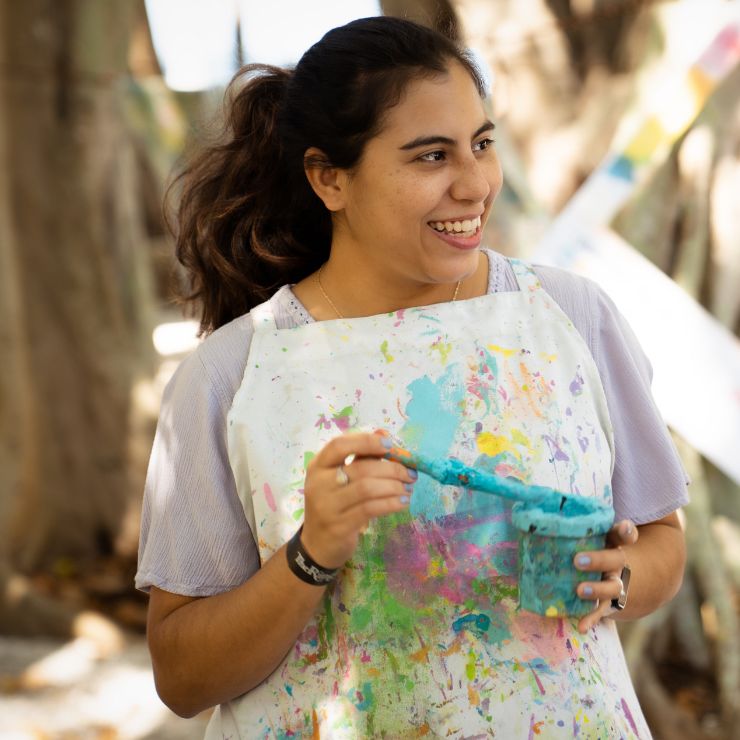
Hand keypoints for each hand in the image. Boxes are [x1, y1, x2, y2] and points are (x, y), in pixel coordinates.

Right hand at [300, 432, 414, 569]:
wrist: (317, 544)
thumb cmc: (334, 504)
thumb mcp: (341, 478)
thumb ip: (361, 455)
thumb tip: (383, 434)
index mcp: (319, 466)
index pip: (339, 445)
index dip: (366, 441)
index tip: (390, 444)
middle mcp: (319, 483)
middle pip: (360, 468)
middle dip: (392, 469)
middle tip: (410, 473)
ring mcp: (327, 506)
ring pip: (367, 488)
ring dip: (394, 486)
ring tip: (408, 488)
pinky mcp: (339, 526)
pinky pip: (370, 509)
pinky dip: (391, 503)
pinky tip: (402, 502)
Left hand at [573, 519, 638, 633]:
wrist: (623, 578)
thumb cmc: (596, 548)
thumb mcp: (593, 534)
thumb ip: (576, 523)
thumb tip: (537, 502)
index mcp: (614, 543)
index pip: (624, 534)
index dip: (626, 531)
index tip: (623, 527)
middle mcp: (618, 564)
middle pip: (614, 561)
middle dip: (598, 560)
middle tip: (578, 561)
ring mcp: (614, 584)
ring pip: (612, 588)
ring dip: (597, 590)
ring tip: (580, 590)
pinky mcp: (607, 604)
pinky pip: (600, 612)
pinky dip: (591, 619)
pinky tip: (581, 626)